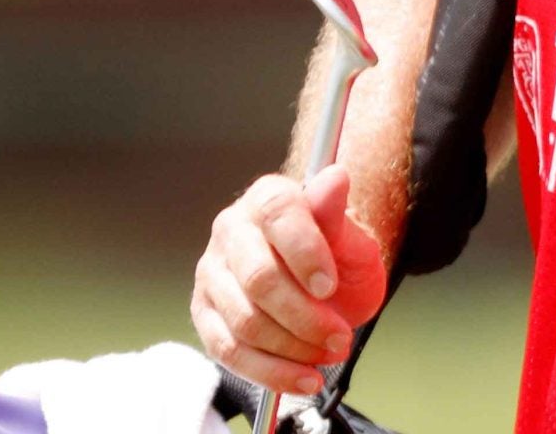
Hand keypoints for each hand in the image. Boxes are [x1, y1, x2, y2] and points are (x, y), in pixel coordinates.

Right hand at [191, 167, 386, 395]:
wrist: (324, 277)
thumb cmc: (337, 252)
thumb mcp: (350, 235)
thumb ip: (336, 214)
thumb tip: (335, 176)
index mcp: (267, 199)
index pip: (278, 216)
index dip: (305, 254)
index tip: (330, 286)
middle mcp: (231, 230)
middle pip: (259, 279)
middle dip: (305, 316)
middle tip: (340, 336)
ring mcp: (212, 273)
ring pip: (244, 321)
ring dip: (293, 347)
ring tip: (329, 353)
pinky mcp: (204, 313)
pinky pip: (230, 351)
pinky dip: (270, 371)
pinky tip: (303, 378)